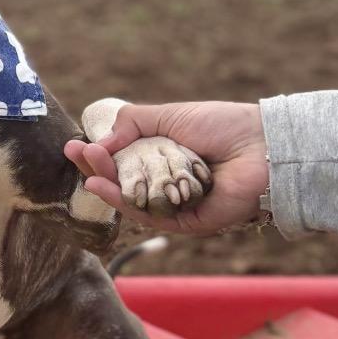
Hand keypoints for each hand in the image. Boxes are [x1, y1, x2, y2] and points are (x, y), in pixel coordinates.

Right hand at [64, 101, 269, 234]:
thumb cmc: (222, 126)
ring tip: (90, 170)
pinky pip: (150, 217)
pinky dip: (126, 204)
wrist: (262, 145)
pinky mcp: (186, 223)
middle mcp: (166, 183)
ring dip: (107, 186)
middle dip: (98, 169)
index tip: (75, 145)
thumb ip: (132, 124)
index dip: (98, 155)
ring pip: (132, 201)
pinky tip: (107, 187)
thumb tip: (99, 142)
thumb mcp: (169, 116)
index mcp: (163, 159)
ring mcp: (175, 204)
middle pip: (122, 183)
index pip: (122, 161)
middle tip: (77, 154)